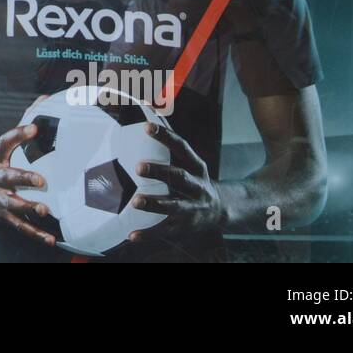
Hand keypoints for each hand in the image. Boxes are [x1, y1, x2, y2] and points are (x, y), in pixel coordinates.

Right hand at [0, 122, 54, 246]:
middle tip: (41, 180)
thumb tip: (38, 118)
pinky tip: (51, 239)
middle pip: (7, 178)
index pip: (4, 144)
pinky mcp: (6, 218)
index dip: (17, 135)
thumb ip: (19, 135)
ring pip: (12, 205)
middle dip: (23, 178)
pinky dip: (36, 234)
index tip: (33, 128)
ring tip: (44, 210)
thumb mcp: (3, 151)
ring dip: (28, 208)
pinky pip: (21, 227)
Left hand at [127, 121, 225, 243]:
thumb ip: (170, 147)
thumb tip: (147, 118)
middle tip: (138, 167)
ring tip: (135, 202)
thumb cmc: (194, 180)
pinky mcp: (185, 227)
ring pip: (174, 207)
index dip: (166, 137)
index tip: (147, 127)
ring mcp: (193, 209)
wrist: (221, 210)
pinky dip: (148, 234)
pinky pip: (166, 231)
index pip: (182, 148)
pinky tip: (132, 235)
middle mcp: (197, 187)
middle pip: (180, 178)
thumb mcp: (190, 163)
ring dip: (155, 205)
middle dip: (160, 172)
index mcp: (197, 167)